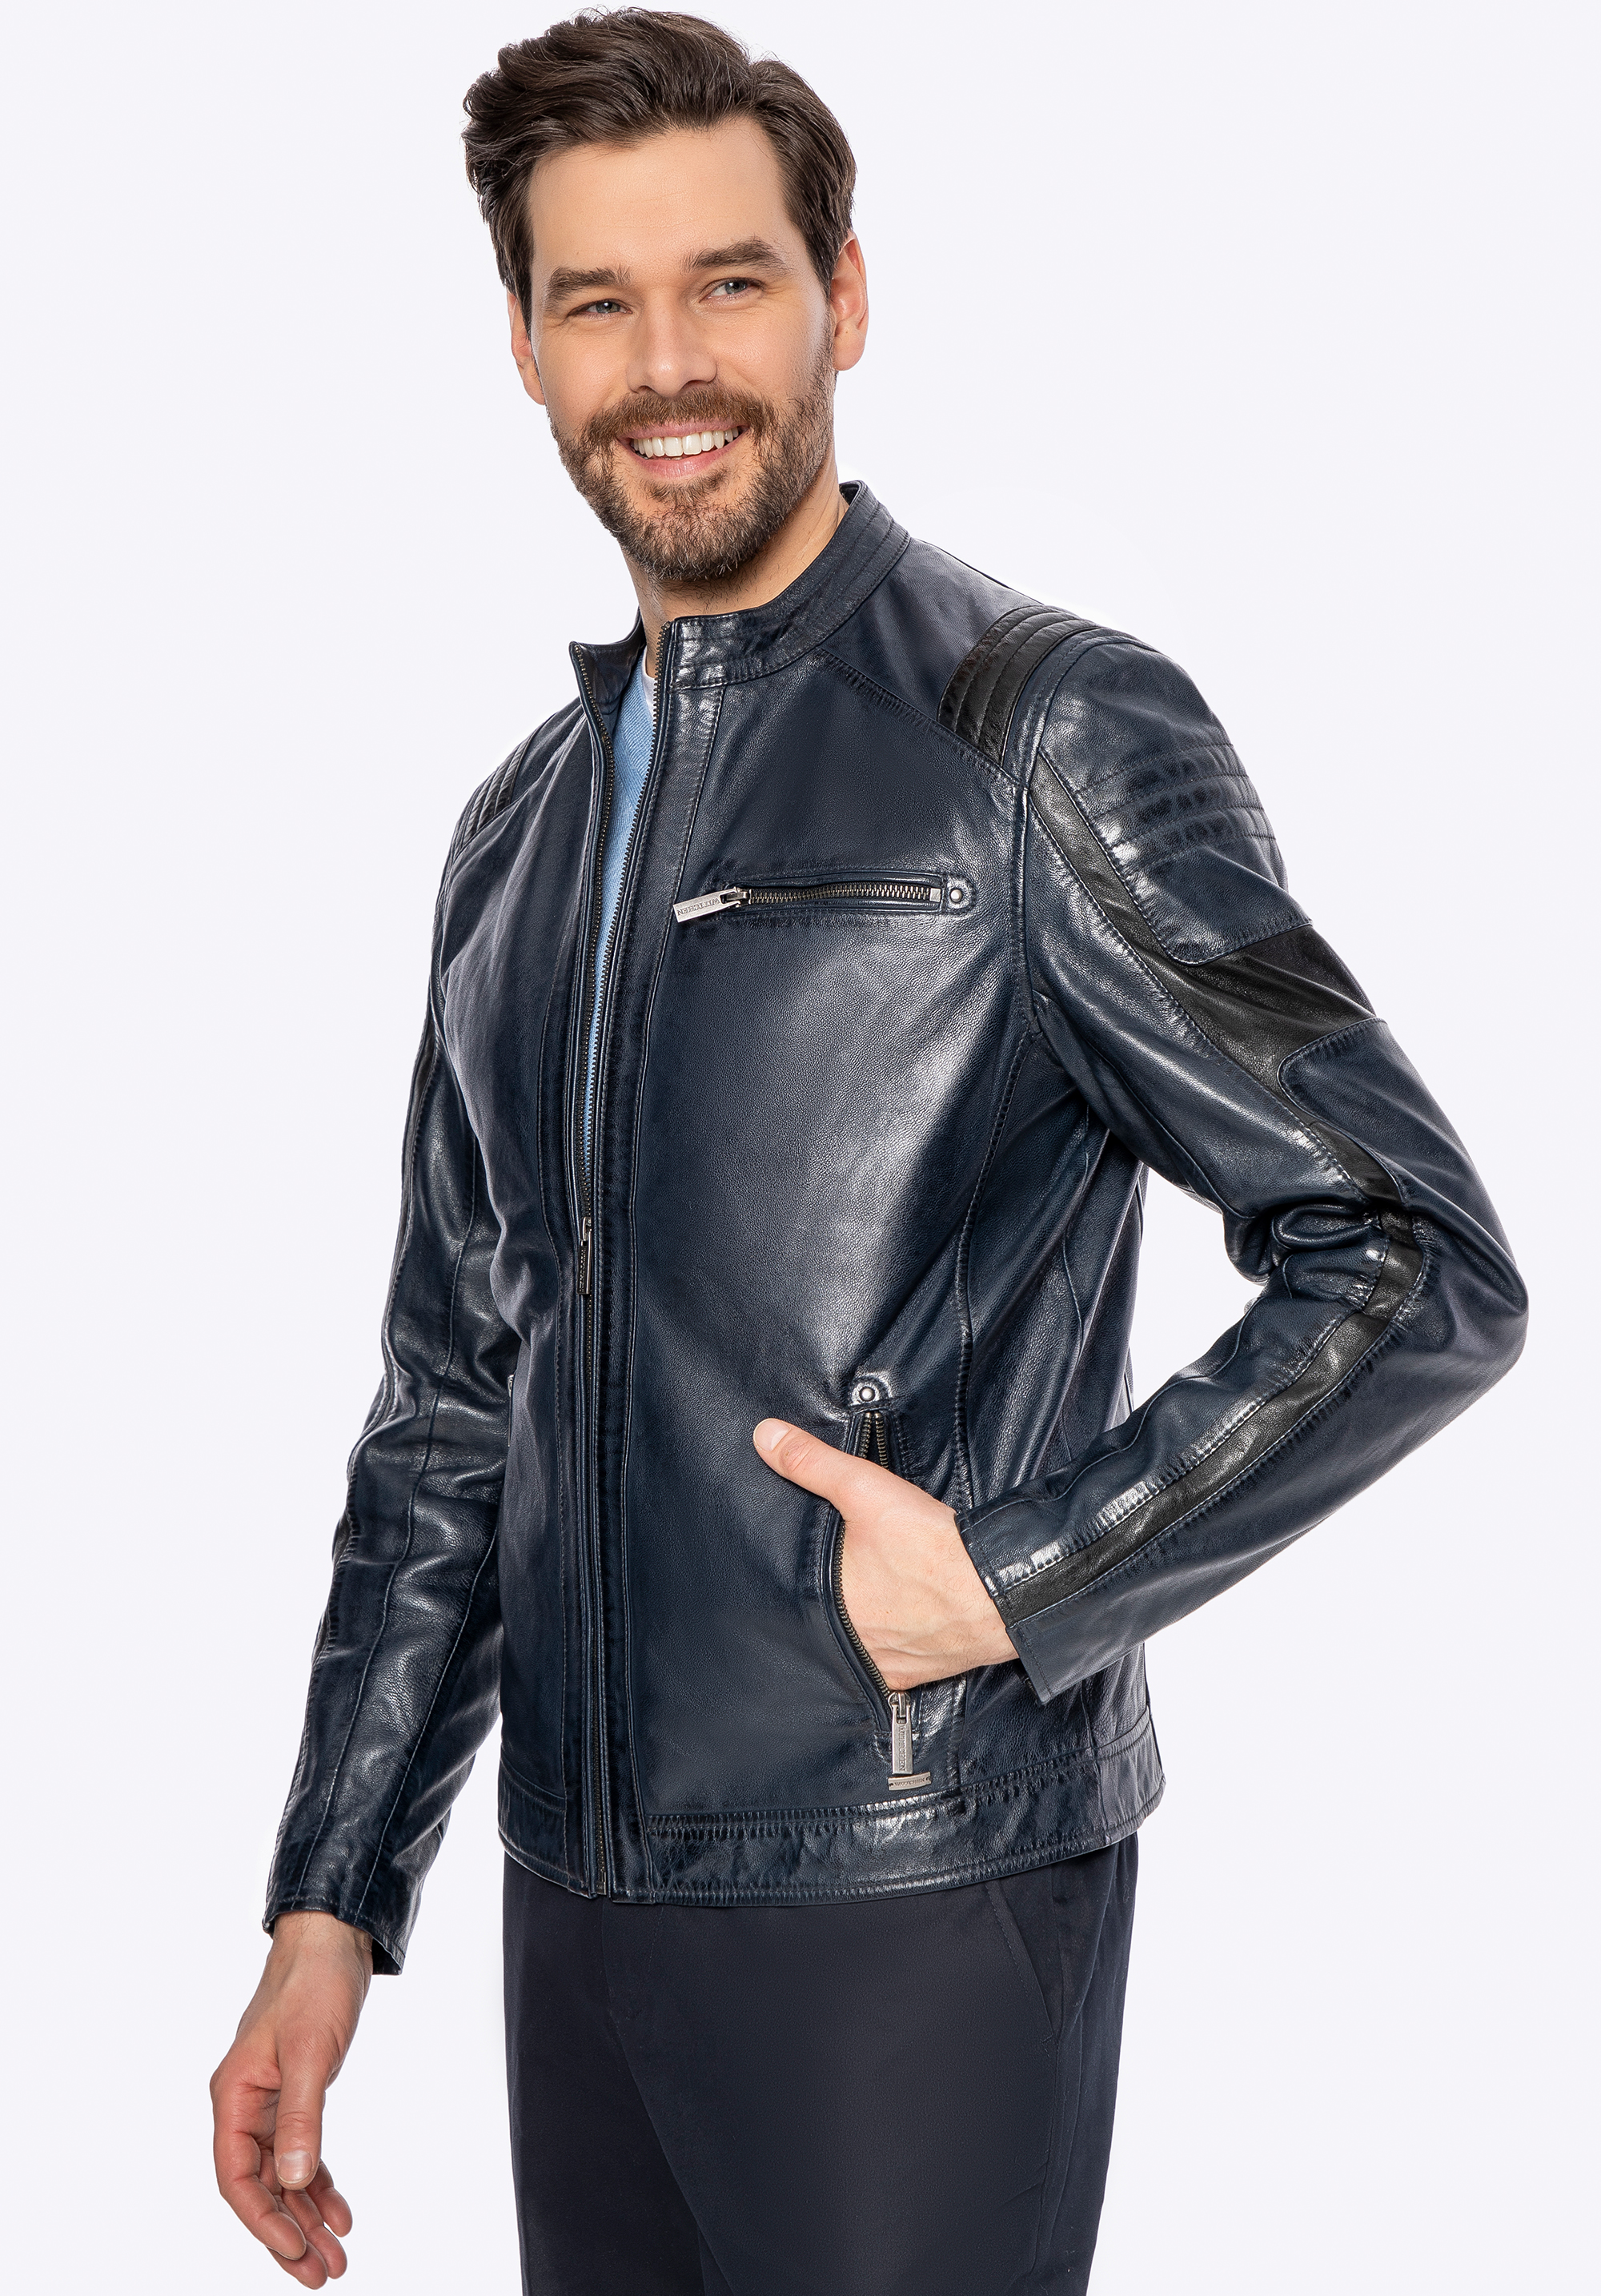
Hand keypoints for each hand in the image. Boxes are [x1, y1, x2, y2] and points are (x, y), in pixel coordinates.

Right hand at [211, 1911, 371, 2284]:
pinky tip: (340, 2212)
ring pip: (284, 2175)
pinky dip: (320, 2184)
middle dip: (288, 2234)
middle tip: (321, 2275)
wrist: (332, 1940)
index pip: (236, 2177)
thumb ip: (300, 2117)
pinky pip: (303, 2153)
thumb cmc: (313, 1984)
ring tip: (336, 2258)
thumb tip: (296, 2179)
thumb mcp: (308, 2052)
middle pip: (261, 2186)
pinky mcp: (297, 2094)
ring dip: (307, 2217)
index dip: (263, 2220)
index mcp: (233, 2096)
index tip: (295, 2252)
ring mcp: (271, 2101)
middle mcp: (245, 2105)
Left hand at [754, 1418, 1016, 1688]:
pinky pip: (888, 1662)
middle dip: (824, 1599)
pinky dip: (889, 1643)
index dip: (792, 1577)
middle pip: (821, 1619)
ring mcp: (881, 1664)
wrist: (1001, 1592)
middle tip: (835, 1577)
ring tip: (866, 1597)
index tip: (796, 1567)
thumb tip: (765, 1437)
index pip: (790, 1592)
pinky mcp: (912, 1675)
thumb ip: (813, 1463)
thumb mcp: (866, 1490)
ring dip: (858, 1623)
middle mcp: (848, 1643)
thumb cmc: (933, 1549)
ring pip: (854, 1643)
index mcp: (824, 1604)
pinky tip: (897, 1624)